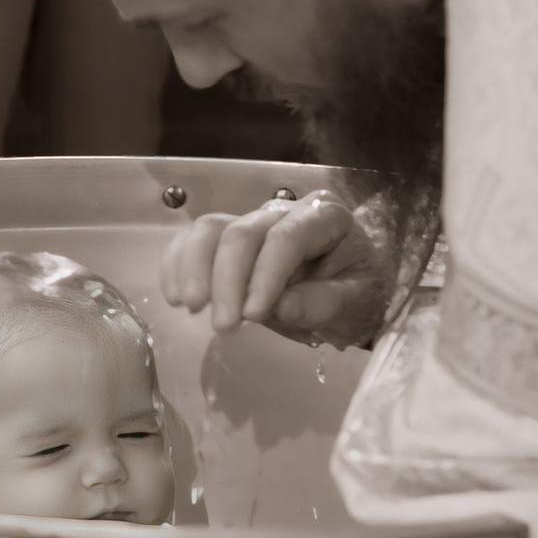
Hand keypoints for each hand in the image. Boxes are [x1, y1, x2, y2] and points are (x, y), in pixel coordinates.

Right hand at [160, 191, 389, 347]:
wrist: (353, 290)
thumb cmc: (361, 291)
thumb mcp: (358, 301)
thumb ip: (326, 302)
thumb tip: (283, 307)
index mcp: (325, 217)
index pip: (286, 238)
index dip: (265, 275)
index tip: (254, 315)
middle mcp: (285, 211)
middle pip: (242, 233)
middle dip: (227, 280)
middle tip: (224, 327)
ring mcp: (254, 222)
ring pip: (211, 229)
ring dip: (194, 269)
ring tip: (193, 308)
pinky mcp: (229, 240)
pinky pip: (194, 241)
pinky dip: (178, 265)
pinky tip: (177, 298)